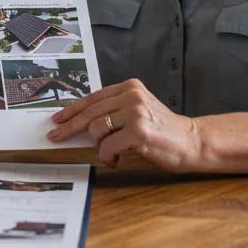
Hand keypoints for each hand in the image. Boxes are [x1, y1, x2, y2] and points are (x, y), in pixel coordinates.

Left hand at [47, 79, 202, 170]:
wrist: (192, 142)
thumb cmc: (162, 131)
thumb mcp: (137, 111)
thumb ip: (114, 111)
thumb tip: (80, 123)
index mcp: (130, 87)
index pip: (93, 98)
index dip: (72, 110)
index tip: (57, 119)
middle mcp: (132, 95)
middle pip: (90, 112)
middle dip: (70, 127)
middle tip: (56, 137)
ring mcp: (135, 112)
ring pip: (96, 130)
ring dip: (100, 147)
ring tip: (112, 153)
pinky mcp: (138, 131)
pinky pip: (107, 146)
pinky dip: (108, 156)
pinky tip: (117, 160)